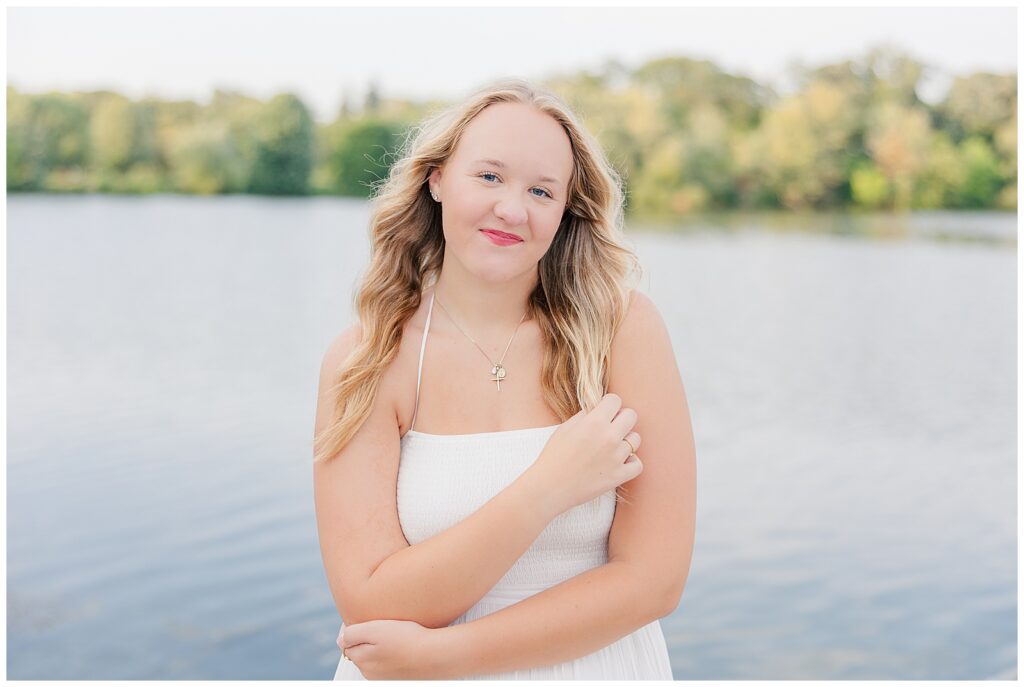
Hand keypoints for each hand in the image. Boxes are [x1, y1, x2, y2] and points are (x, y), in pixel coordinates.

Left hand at [338, 619, 452, 679]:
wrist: (435, 655)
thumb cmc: (406, 640)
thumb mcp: (374, 629)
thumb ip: (352, 634)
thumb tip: (340, 640)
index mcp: (362, 662)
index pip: (348, 645)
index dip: (359, 632)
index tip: (373, 624)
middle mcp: (371, 675)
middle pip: (362, 654)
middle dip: (370, 642)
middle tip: (388, 629)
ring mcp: (386, 679)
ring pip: (377, 660)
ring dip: (383, 649)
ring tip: (399, 638)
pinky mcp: (401, 678)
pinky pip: (391, 665)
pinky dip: (396, 657)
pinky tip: (406, 649)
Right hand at [527, 393, 642, 514]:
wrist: (550, 486)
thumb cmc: (554, 456)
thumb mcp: (565, 428)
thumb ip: (585, 416)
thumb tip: (599, 409)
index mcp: (594, 422)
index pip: (615, 400)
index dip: (608, 404)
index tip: (603, 411)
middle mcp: (609, 437)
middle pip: (631, 415)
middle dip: (621, 417)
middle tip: (610, 426)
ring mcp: (616, 457)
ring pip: (635, 439)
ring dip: (625, 440)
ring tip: (611, 447)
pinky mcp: (619, 476)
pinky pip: (638, 464)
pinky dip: (631, 462)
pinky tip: (620, 461)